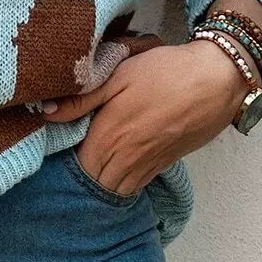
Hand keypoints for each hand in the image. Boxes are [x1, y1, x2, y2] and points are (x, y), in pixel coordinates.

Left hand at [41, 38, 250, 198]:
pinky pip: (137, 185)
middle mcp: (127, 158)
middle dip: (81, 178)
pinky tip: (118, 167)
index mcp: (109, 136)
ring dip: (102, 183)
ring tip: (92, 166)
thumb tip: (45, 112)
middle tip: (72, 160)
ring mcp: (149, 164)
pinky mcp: (166, 164)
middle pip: (95, 184)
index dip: (65, 163)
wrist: (217, 79)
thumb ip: (81, 98)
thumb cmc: (165, 71)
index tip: (59, 150)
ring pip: (117, 190)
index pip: (77, 168)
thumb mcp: (119, 74)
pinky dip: (123, 183)